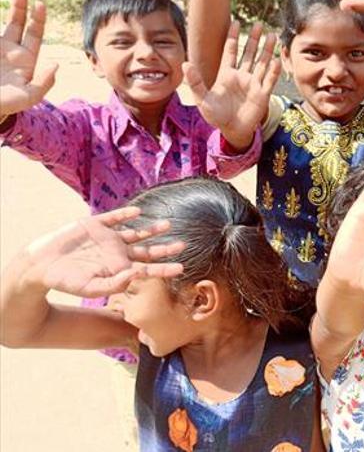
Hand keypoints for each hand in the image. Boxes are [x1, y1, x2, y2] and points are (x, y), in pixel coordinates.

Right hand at [0, 0, 57, 114]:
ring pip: (3, 23)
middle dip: (21, 6)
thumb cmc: (5, 104)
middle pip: (17, 22)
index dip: (38, 18)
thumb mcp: (28, 97)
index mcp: (25, 59)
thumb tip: (55, 64)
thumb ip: (44, 83)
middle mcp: (10, 49)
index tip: (39, 4)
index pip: (35, 34)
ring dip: (8, 8)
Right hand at [20, 207, 183, 298]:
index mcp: (118, 269)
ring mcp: (107, 238)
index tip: (182, 268)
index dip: (164, 269)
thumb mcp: (91, 288)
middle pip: (146, 250)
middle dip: (164, 248)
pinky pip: (114, 217)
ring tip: (168, 225)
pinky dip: (125, 215)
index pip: (146, 269)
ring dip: (151, 229)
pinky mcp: (94, 225)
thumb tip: (136, 276)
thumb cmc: (66, 281)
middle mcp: (117, 253)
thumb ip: (115, 284)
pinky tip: (137, 212)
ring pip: (135, 232)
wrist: (41, 265)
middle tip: (184, 245)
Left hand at [184, 21, 279, 150]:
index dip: (232, 37)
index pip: (230, 51)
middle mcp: (242, 76)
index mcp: (226, 74)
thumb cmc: (216, 115)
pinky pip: (269, 80)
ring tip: (273, 35)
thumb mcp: (202, 99)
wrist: (232, 130)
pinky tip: (276, 60)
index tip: (235, 22)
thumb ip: (195, 82)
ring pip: (262, 63)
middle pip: (249, 53)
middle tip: (258, 24)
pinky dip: (273, 71)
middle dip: (254, 39)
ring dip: (267, 50)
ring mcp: (253, 84)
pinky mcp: (263, 95)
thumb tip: (185, 64)